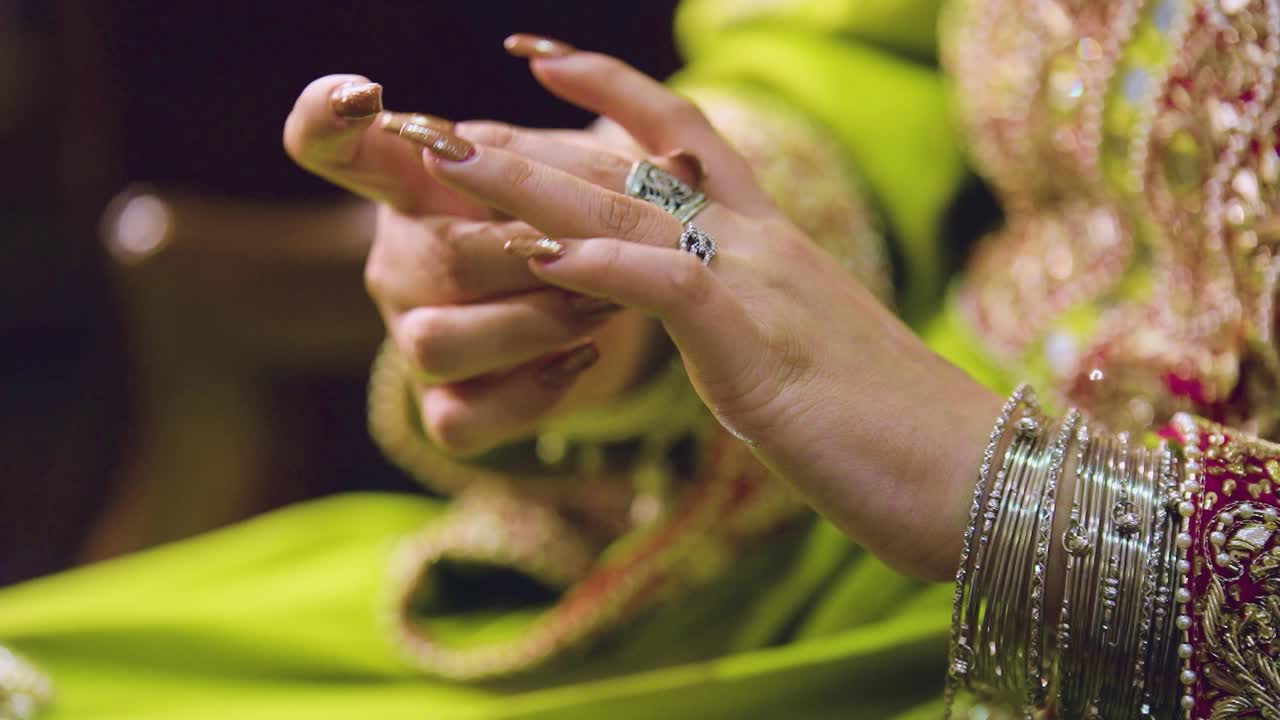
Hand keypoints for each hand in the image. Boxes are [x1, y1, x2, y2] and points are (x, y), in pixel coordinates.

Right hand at [283, 75, 665, 454]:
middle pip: (429, 258)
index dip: (328, 116)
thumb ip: (600, 158)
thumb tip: (684, 163)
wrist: (588, 310)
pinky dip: (530, 392)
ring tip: (599, 304)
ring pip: (438, 343)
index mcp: (412, 185)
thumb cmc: (570, 219)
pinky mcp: (446, 409)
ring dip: (532, 323)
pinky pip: (463, 420)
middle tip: (591, 245)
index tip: (365, 94)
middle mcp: (397, 263)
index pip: (330, 143)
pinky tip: (583, 359)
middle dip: (523, 254)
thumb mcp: (573, 173)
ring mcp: (414, 339)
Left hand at [387, 42, 1003, 579]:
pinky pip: (666, 283)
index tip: (541, 60)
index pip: (680, 134)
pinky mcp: (759, 346)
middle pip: (631, 163)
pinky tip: (533, 252)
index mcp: (770, 241)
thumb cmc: (886, 427)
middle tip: (445, 122)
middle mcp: (762, 243)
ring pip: (631, 209)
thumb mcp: (797, 353)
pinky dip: (596, 262)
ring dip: (531, 183)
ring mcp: (762, 285)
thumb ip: (741, 320)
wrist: (971, 472)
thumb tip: (701, 318)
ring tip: (451, 163)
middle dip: (531, 137)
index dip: (607, 88)